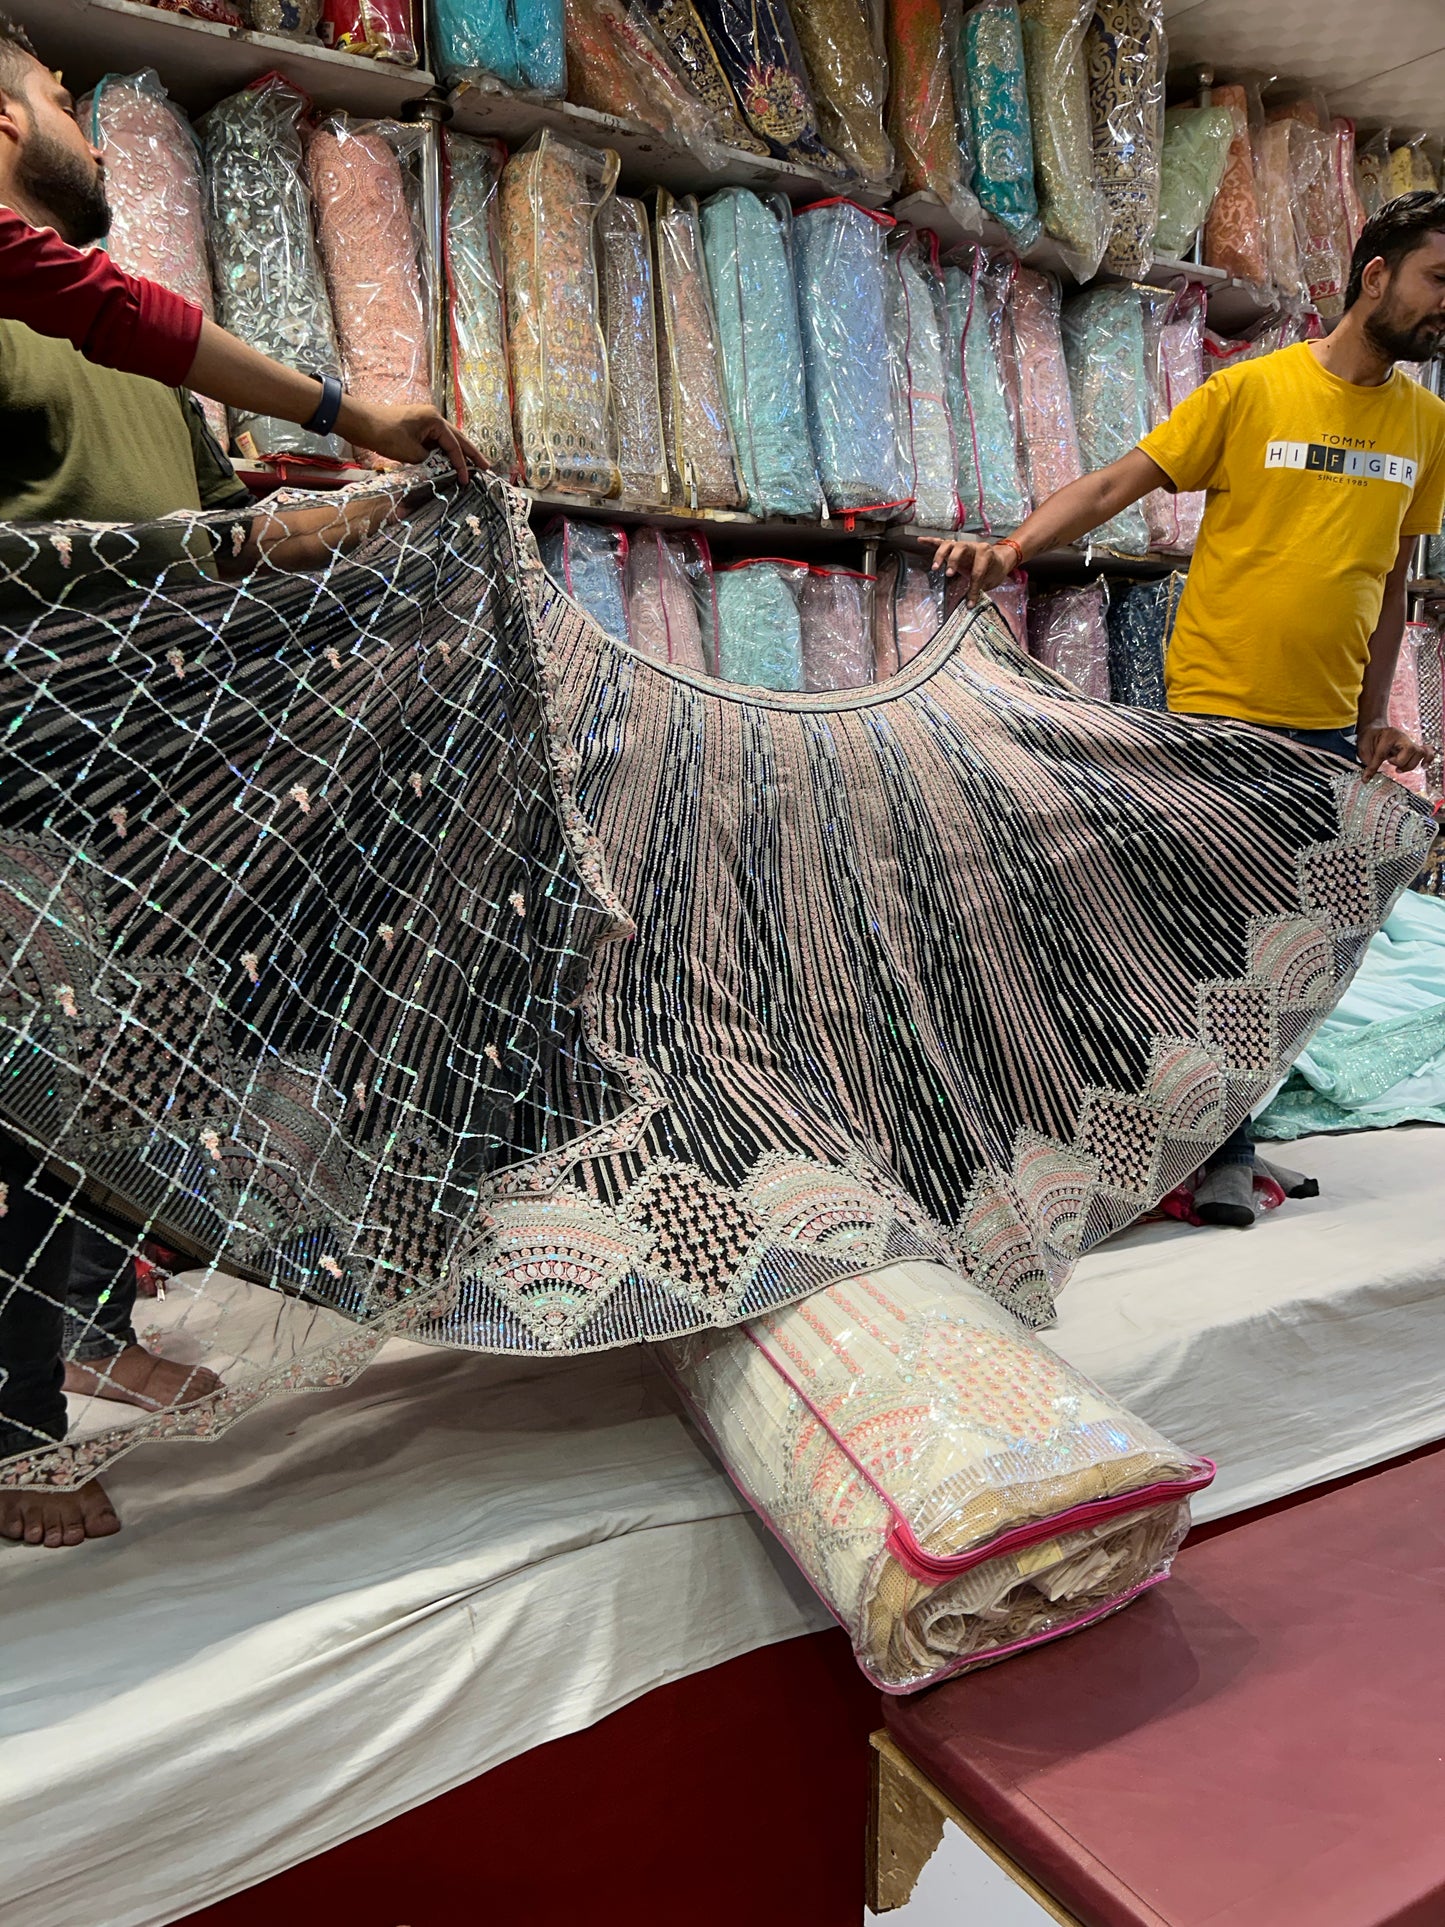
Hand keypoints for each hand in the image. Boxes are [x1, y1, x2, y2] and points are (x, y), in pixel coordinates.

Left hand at [339, 398, 485, 484]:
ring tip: (474, 464)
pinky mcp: (416, 425)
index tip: (466, 480)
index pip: (453, 445)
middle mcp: (433, 416)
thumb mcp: (411, 452)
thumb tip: (439, 466)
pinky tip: (450, 459)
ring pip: (448, 438)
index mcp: (435, 420)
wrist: (362, 422)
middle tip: (487, 466)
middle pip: (457, 438)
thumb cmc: (386, 434)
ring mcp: (425, 419)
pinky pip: (436, 439)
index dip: (461, 464)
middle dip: (471, 453)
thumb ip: (430, 460)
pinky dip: (445, 450)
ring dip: (459, 452)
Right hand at [916, 534, 1019, 605]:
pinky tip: (920, 540)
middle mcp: (973, 546)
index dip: (973, 587)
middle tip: (948, 574)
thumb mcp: (991, 581)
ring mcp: (962, 545)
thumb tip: (969, 605)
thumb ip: (979, 589)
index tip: (970, 602)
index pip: (977, 570)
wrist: (998, 560)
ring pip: (949, 545)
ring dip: (940, 555)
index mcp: (985, 553)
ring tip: (935, 567)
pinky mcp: (954, 548)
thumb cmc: (994, 570)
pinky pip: (941, 543)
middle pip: (961, 549)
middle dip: (954, 561)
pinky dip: (930, 542)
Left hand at [1358, 721, 1428, 777]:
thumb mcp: (1363, 749)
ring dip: (1410, 764)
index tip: (1366, 778)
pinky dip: (1427, 759)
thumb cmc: (1369, 738)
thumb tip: (1367, 779)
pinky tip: (1423, 766)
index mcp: (1388, 735)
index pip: (1383, 753)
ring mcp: (1409, 741)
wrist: (1374, 730)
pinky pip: (1426, 752)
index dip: (1374, 767)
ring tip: (1399, 768)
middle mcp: (1402, 737)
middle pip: (1411, 750)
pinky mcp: (1412, 747)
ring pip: (1419, 753)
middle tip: (1389, 762)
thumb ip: (1369, 762)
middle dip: (1400, 761)